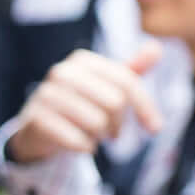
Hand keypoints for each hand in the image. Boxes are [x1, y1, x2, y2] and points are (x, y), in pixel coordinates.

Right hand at [5, 45, 162, 162]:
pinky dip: (86, 147)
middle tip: (110, 132)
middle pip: (115, 103)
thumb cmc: (80, 104)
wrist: (39, 126)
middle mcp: (62, 72)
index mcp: (83, 60)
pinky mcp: (38, 119)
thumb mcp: (106, 85)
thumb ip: (132, 69)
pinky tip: (80, 143)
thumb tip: (156, 47)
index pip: (127, 82)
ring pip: (98, 123)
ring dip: (100, 136)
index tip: (155, 129)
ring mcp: (47, 94)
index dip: (145, 108)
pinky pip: (79, 140)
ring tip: (91, 134)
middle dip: (118, 124)